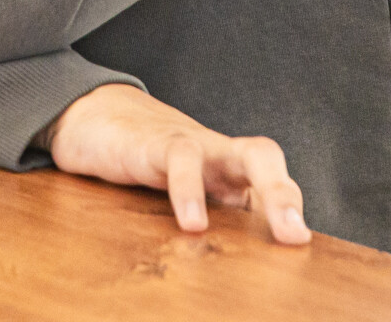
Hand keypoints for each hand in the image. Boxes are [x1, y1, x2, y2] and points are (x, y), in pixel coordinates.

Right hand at [43, 84, 308, 245]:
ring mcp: (193, 146)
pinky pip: (182, 159)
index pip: (270, 185)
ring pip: (247, 154)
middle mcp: (218, 156)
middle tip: (298, 236)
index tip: (302, 250)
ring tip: (284, 230)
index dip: (288, 213)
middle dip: (288, 193)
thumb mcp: (176, 200)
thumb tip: (232, 275)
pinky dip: (191, 190)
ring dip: (272, 190)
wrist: (88, 115)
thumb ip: (204, 225)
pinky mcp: (155, 144)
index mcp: (226, 172)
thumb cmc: (139, 162)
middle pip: (267, 159)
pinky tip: (193, 223)